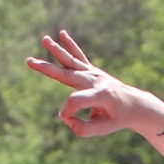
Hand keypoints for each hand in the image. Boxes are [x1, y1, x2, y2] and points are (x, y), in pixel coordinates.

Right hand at [26, 31, 140, 137]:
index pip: (75, 101)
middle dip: (47, 68)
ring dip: (57, 50)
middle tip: (29, 61)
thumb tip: (66, 118)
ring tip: (45, 39)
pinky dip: (71, 45)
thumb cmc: (117, 118)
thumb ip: (84, 129)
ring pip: (72, 61)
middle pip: (67, 74)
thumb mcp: (103, 129)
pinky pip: (80, 57)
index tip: (68, 119)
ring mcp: (94, 74)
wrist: (134, 104)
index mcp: (100, 95)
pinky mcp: (92, 71)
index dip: (67, 112)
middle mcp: (96, 81)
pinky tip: (62, 34)